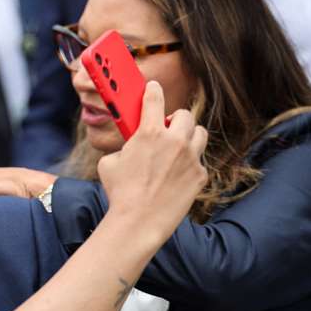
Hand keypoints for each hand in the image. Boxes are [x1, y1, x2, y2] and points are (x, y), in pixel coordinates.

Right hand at [97, 81, 207, 246]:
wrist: (138, 222)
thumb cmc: (120, 192)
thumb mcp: (110, 162)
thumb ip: (125, 146)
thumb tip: (130, 146)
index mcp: (148, 132)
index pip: (155, 97)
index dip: (153, 89)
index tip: (154, 88)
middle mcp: (174, 141)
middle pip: (184, 114)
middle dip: (175, 119)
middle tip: (166, 128)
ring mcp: (191, 158)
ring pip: (200, 133)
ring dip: (189, 136)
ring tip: (179, 146)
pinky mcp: (200, 176)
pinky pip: (199, 161)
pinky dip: (191, 164)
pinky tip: (179, 175)